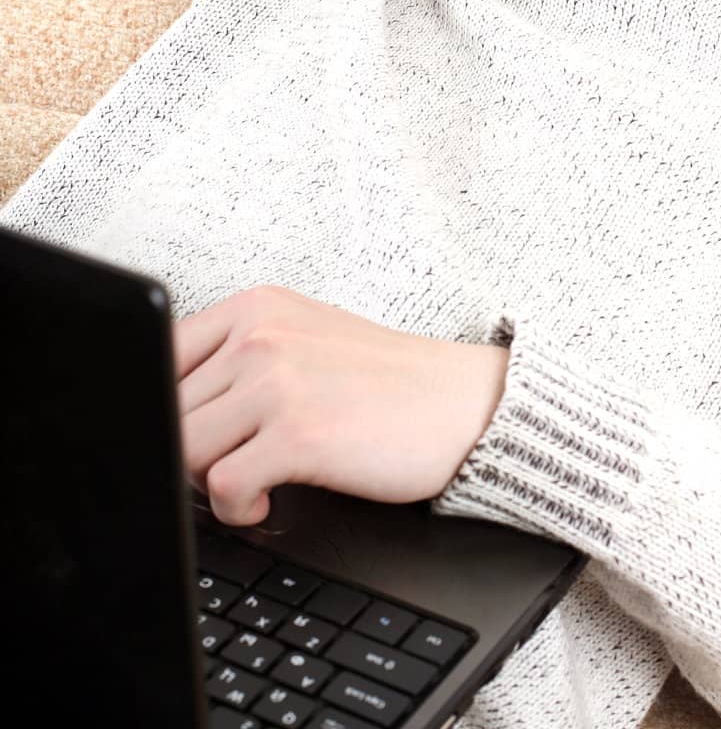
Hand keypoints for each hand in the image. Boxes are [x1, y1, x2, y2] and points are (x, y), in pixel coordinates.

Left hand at [172, 284, 509, 526]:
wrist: (460, 403)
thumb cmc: (386, 381)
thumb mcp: (304, 340)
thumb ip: (239, 356)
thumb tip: (169, 408)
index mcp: (256, 307)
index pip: (161, 355)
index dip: (166, 407)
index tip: (193, 434)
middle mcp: (260, 335)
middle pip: (169, 410)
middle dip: (190, 452)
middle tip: (234, 465)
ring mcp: (277, 382)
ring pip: (184, 449)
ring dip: (210, 483)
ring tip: (251, 483)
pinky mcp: (298, 434)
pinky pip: (223, 487)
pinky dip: (237, 510)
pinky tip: (268, 502)